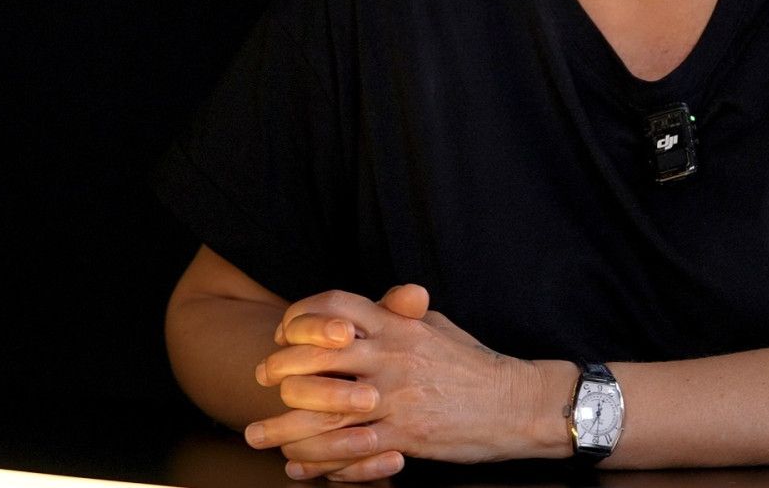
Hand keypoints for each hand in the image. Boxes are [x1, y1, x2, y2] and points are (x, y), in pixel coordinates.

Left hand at [246, 285, 551, 481]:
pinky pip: (350, 448)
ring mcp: (395, 396)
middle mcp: (390, 355)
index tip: (284, 332)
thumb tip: (376, 302)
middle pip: (317, 356)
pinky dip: (319, 461)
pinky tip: (299, 466)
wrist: (511, 402)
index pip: (336, 308)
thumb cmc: (471, 363)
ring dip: (284, 424)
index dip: (302, 317)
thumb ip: (400, 312)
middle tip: (261, 378)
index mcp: (397, 325)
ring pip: (324, 409)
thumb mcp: (435, 326)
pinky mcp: (404, 434)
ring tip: (257, 434)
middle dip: (280, 368)